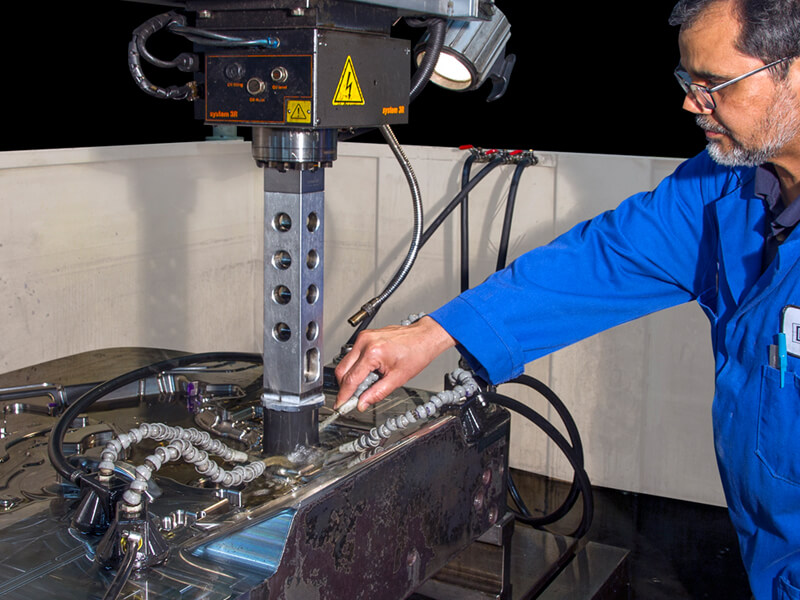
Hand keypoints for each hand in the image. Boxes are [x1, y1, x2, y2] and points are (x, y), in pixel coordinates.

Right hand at [334, 316, 455, 410]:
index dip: (344, 396)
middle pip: (342, 370)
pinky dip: (357, 367)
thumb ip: (377, 393)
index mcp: (372, 352)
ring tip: (369, 382)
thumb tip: (362, 403)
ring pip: (345, 362)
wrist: (424, 337)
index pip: (350, 379)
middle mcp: (364, 342)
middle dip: (345, 387)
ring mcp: (363, 337)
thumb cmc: (416, 353)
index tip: (340, 406)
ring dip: (351, 377)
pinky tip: (370, 372)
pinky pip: (353, 355)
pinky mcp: (365, 336)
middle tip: (354, 398)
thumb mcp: (397, 379)